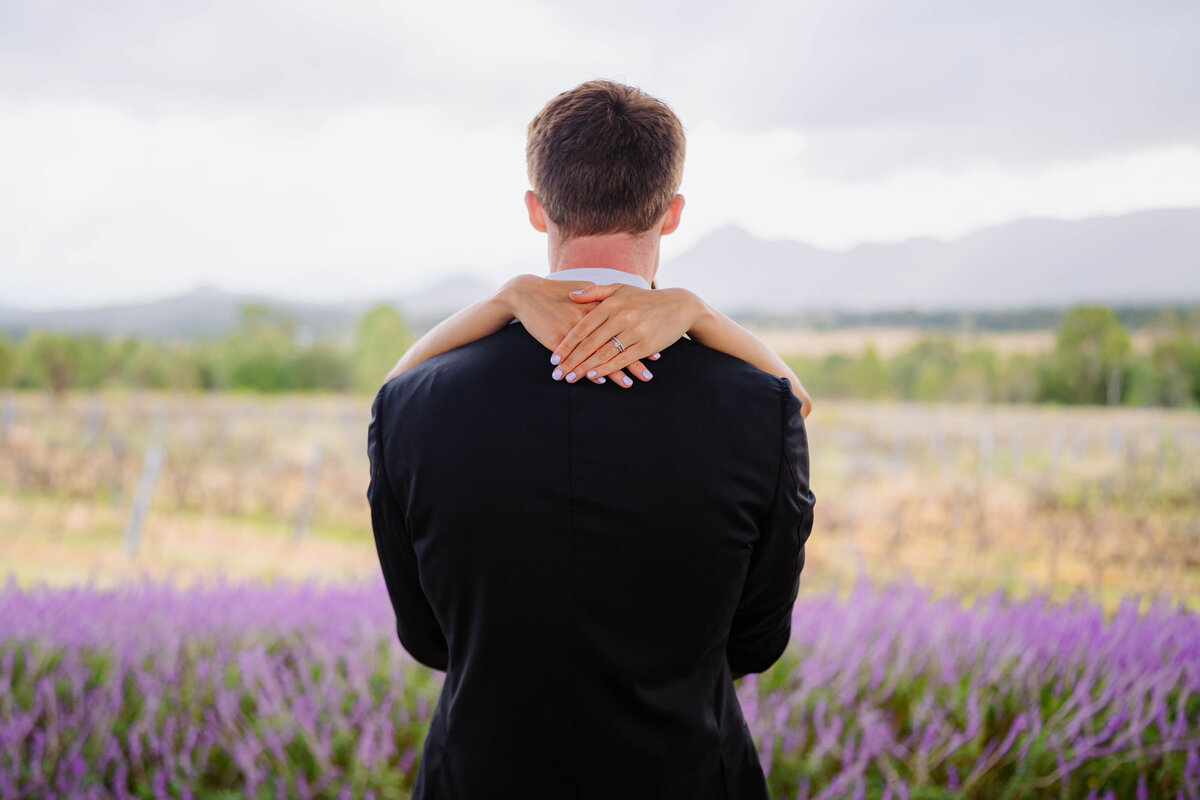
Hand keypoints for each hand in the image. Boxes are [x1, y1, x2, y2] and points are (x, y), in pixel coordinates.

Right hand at [499, 275, 636, 385]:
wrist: (526, 293)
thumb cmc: (555, 291)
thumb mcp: (581, 289)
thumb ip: (600, 297)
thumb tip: (616, 302)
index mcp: (597, 307)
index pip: (624, 328)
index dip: (639, 342)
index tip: (655, 354)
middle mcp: (588, 319)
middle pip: (615, 343)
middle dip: (633, 361)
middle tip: (648, 375)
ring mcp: (572, 330)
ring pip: (597, 353)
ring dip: (613, 371)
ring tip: (629, 384)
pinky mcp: (556, 339)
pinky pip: (576, 357)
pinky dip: (588, 368)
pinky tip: (600, 380)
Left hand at [550, 284, 700, 385]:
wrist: (679, 305)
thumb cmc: (645, 298)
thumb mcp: (619, 289)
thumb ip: (593, 292)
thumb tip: (569, 296)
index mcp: (610, 304)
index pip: (582, 328)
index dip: (566, 345)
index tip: (554, 359)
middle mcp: (620, 317)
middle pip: (589, 343)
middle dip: (571, 361)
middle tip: (557, 374)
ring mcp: (633, 332)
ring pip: (603, 353)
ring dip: (585, 368)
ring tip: (570, 378)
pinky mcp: (646, 345)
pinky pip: (622, 359)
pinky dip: (606, 369)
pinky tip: (594, 377)